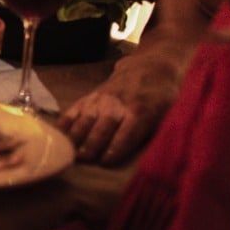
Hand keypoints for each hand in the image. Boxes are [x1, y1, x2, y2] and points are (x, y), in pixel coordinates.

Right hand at [57, 62, 175, 164]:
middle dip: (91, 144)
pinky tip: (58, 133)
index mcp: (141, 112)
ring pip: (86, 118)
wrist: (151, 67)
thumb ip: (162, 133)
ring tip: (68, 151)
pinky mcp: (91, 95)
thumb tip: (159, 157)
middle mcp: (118, 105)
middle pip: (102, 127)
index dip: (115, 149)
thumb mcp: (171, 113)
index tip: (105, 162)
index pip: (126, 134)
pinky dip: (66, 121)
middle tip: (82, 159)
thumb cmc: (163, 97)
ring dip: (76, 135)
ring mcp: (102, 98)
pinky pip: (75, 108)